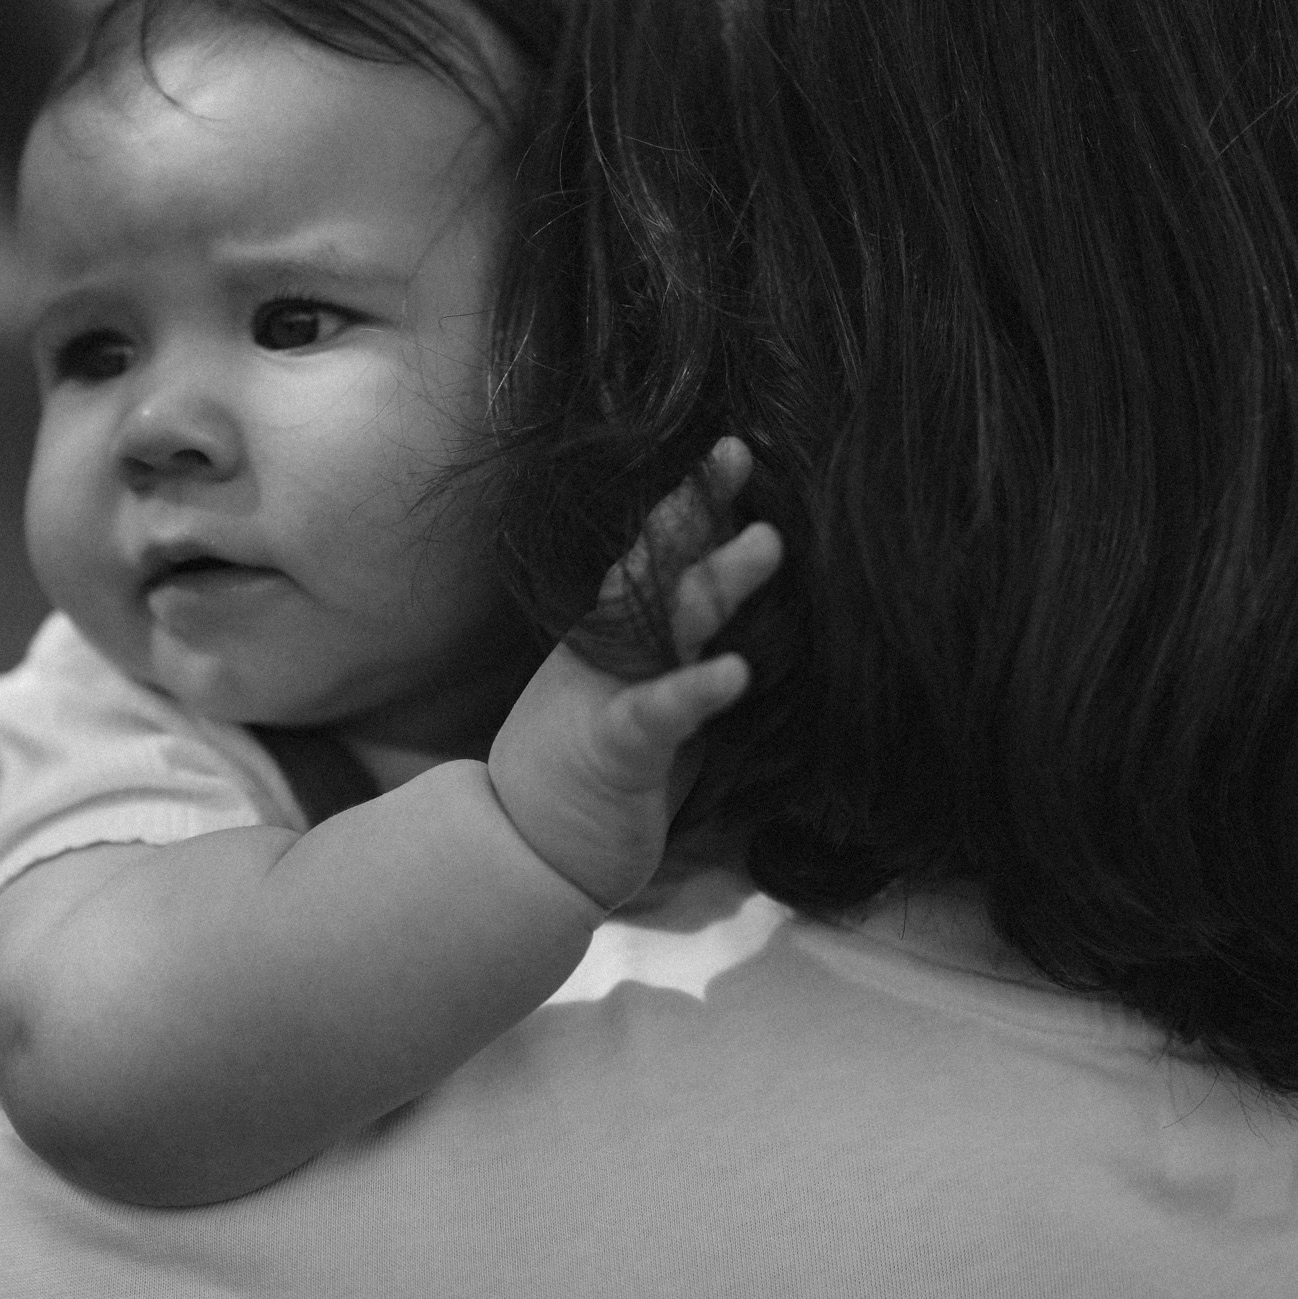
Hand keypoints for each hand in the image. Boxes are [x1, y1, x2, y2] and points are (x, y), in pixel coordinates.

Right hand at [484, 438, 783, 909]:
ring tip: (769, 545)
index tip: (738, 450)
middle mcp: (616, 650)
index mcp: (622, 632)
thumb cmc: (601, 765)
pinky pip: (659, 714)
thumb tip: (737, 588)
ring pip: (669, 627)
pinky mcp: (619, 752)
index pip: (662, 553)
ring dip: (719, 584)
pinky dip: (695, 691)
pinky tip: (735, 672)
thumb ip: (683, 644)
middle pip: (664, 568)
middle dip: (702, 513)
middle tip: (744, 458)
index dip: (697, 501)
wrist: (529, 849)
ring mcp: (613, 693)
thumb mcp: (645, 688)